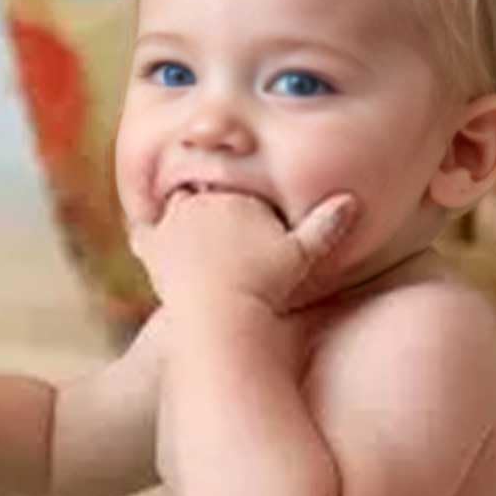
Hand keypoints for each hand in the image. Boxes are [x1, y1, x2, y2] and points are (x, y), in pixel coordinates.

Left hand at [129, 189, 355, 315]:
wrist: (221, 313)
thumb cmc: (265, 285)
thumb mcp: (302, 256)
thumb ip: (326, 226)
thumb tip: (352, 201)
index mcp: (235, 195)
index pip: (233, 181)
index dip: (236, 193)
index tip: (241, 209)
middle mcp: (200, 202)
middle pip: (200, 190)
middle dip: (205, 196)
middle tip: (209, 211)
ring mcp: (172, 223)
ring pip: (172, 206)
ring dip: (177, 213)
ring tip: (188, 229)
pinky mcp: (152, 248)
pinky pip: (144, 233)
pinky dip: (146, 236)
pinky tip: (151, 242)